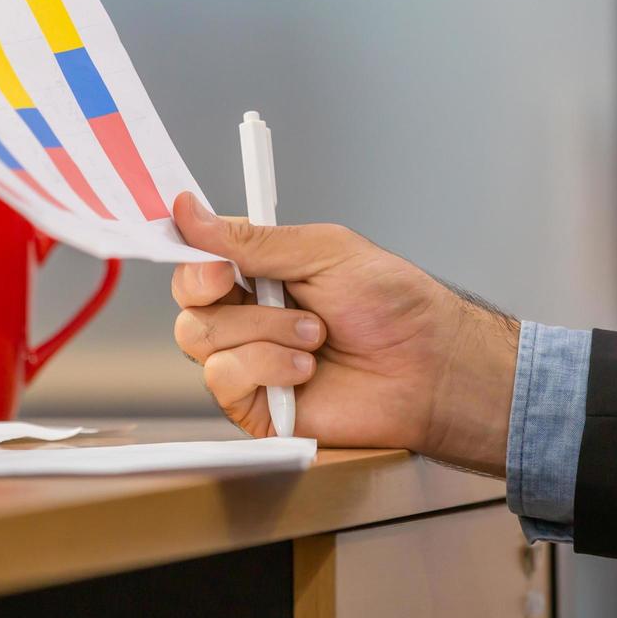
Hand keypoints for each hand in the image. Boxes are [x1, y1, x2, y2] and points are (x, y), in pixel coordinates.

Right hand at [171, 192, 518, 474]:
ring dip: (261, 330)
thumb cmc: (393, 307)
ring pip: (199, 338)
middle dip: (217, 289)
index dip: (191, 255)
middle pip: (186, 301)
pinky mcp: (255, 406)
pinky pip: (223, 379)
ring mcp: (250, 363)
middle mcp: (248, 318)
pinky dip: (266, 366)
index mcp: (260, 275)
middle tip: (256, 286)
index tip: (210, 253)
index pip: (196, 261)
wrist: (430, 367)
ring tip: (313, 334)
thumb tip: (188, 211)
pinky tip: (306, 370)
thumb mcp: (321, 252)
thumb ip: (250, 239)